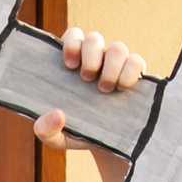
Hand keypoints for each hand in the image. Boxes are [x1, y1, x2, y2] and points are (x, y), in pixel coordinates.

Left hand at [35, 28, 146, 151]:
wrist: (104, 145)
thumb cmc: (75, 132)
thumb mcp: (55, 137)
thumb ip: (45, 129)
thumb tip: (57, 115)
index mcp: (73, 64)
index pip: (73, 36)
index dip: (72, 43)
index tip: (70, 65)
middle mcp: (95, 59)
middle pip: (94, 38)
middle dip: (91, 57)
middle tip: (86, 79)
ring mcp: (116, 65)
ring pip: (118, 48)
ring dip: (111, 67)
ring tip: (104, 89)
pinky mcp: (135, 75)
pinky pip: (137, 61)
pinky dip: (130, 72)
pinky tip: (122, 88)